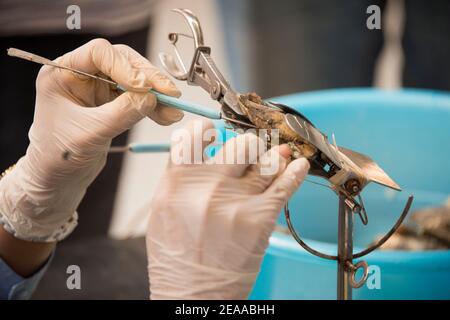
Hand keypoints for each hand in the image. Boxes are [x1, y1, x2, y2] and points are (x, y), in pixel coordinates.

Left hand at [0, 39, 182, 241]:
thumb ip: (121, 113)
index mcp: (63, 72)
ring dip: (156, 94)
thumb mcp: (90, 133)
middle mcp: (81, 74)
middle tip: (170, 94)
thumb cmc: (59, 157)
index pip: (100, 53)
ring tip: (174, 109)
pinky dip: (154, 107)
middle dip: (149, 78)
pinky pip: (138, 98)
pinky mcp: (111, 103)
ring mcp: (98, 88)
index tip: (144, 87)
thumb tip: (152, 98)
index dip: (125, 67)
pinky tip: (167, 116)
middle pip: (123, 61)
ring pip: (135, 79)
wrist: (58, 179)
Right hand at [146, 120, 308, 298]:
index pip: (195, 134)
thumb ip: (182, 178)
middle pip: (240, 144)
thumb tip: (208, 149)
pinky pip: (285, 184)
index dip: (208, 130)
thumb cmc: (176, 259)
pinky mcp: (260, 219)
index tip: (216, 134)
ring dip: (274, 157)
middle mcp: (206, 187)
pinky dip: (295, 172)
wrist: (190, 297)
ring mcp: (235, 202)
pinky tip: (299, 165)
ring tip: (276, 159)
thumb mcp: (164, 212)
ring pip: (267, 160)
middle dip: (248, 146)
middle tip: (250, 155)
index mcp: (176, 184)